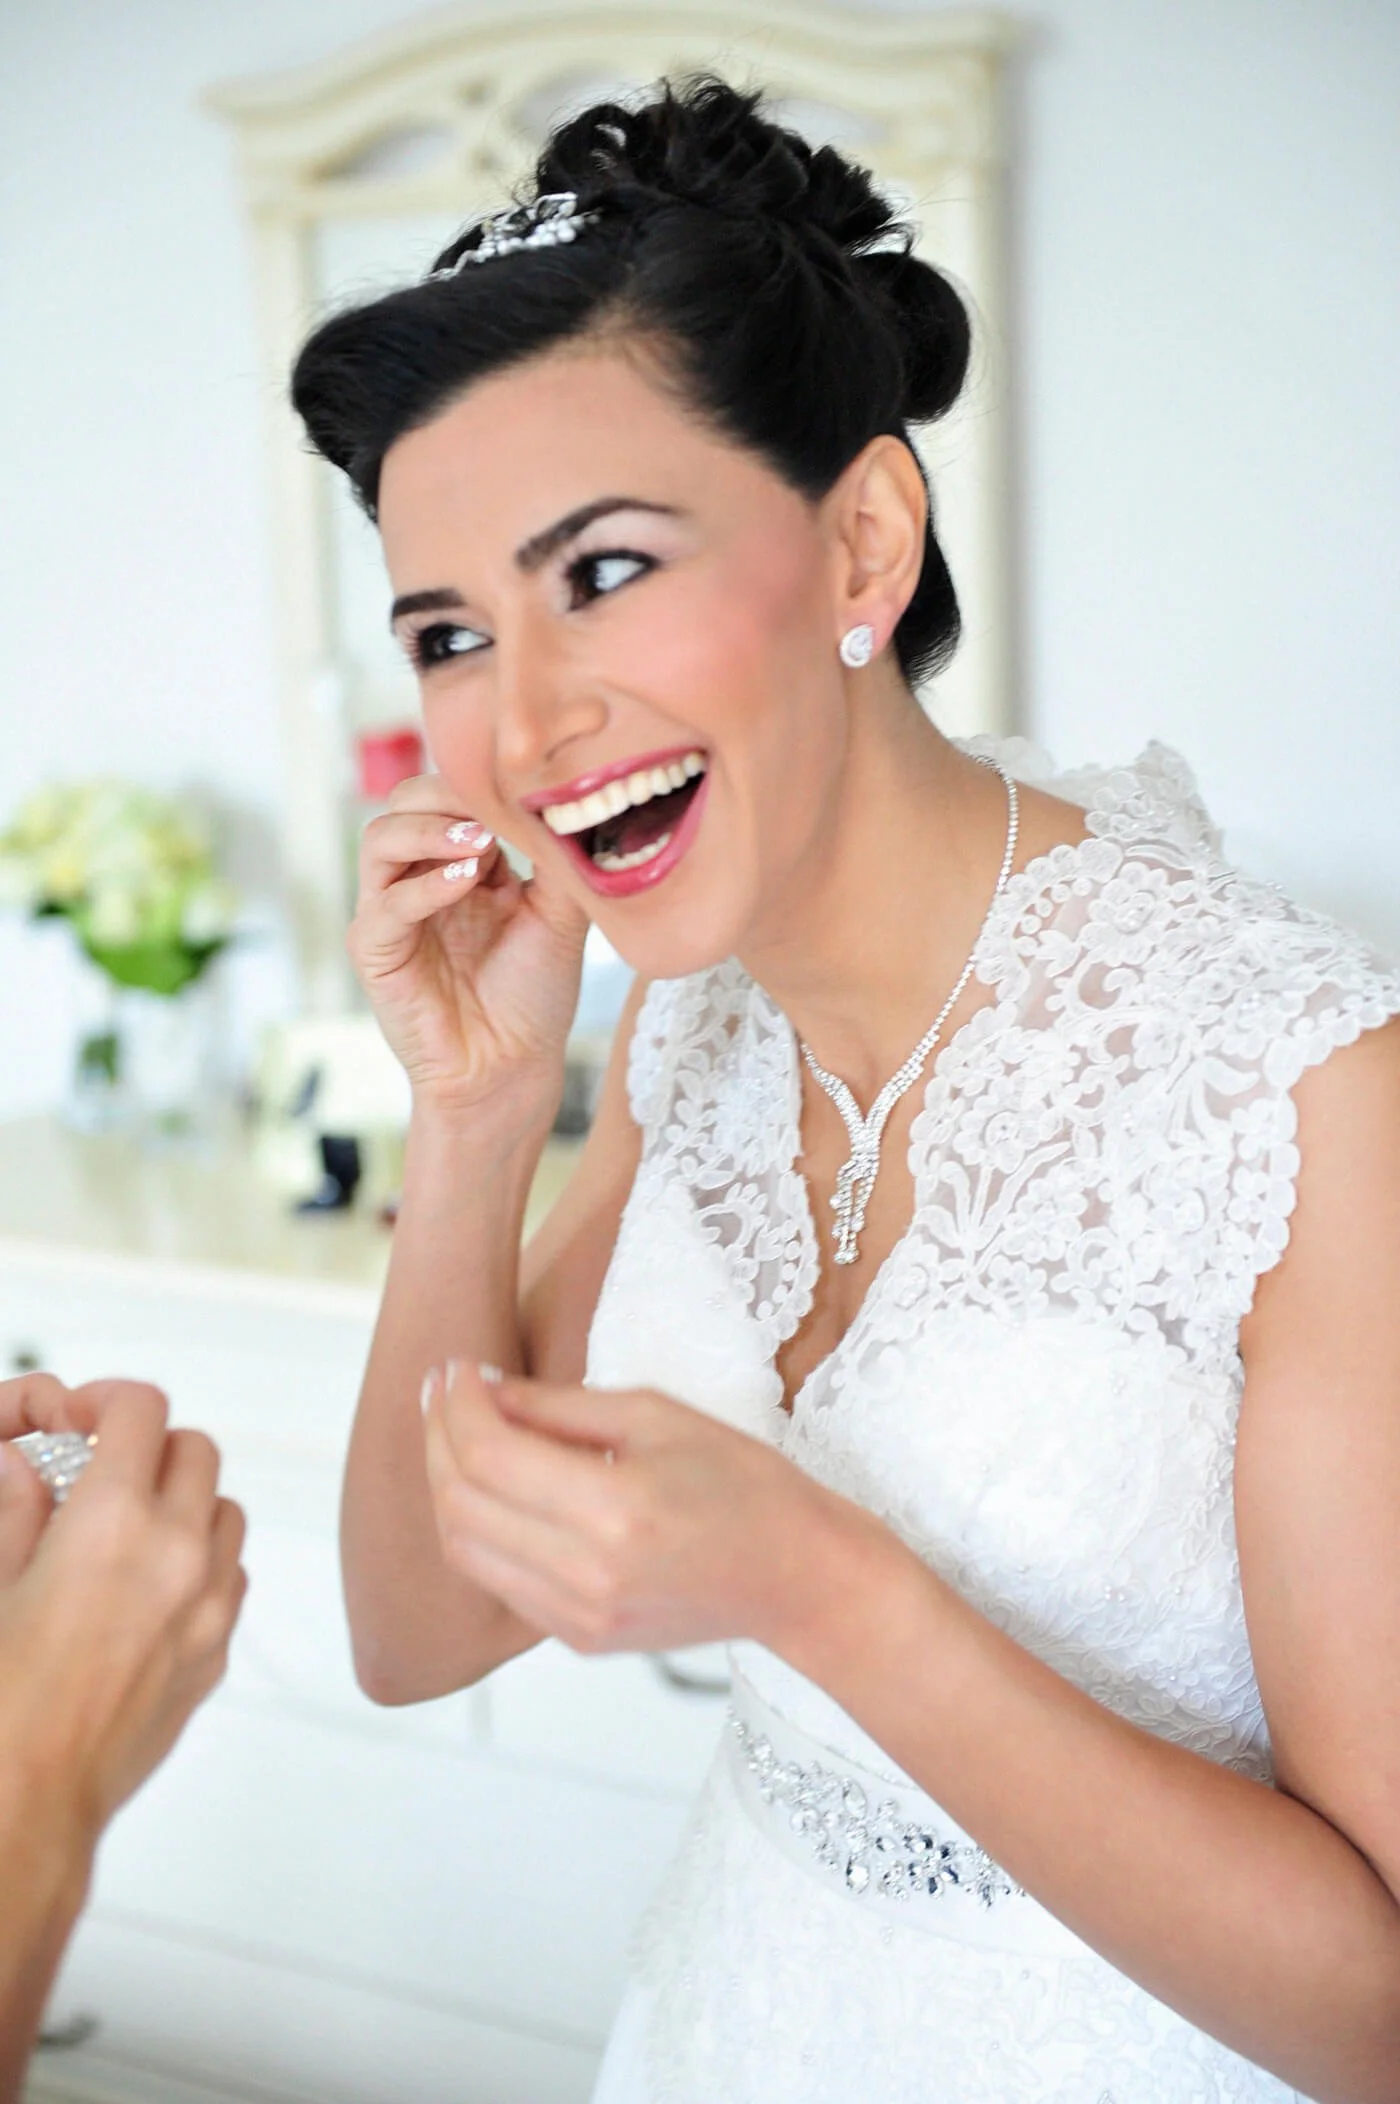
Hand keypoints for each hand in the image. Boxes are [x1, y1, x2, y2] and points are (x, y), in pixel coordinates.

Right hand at [0, 1378, 246, 1837]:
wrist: (29, 1799)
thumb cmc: (1, 1702)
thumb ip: (15, 1510)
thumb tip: (23, 1462)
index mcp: (111, 1521)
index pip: (141, 1410)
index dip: (108, 1401)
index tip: (83, 1417)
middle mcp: (175, 1551)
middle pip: (195, 1447)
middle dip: (149, 1447)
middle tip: (102, 1471)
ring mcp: (207, 1602)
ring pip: (225, 1508)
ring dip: (185, 1501)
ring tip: (128, 1530)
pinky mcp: (218, 1649)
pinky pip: (231, 1573)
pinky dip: (202, 1560)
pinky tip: (149, 1586)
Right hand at [351, 774, 589, 1118]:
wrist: (512, 1069)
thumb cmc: (534, 996)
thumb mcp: (559, 914)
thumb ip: (555, 857)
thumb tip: (564, 797)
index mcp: (462, 863)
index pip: (447, 794)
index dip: (476, 784)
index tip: (519, 786)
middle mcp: (420, 878)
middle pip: (403, 802)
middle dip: (444, 794)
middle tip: (490, 809)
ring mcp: (391, 912)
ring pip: (380, 838)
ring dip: (428, 829)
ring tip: (478, 842)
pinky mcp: (373, 951)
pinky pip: (384, 904)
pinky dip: (424, 885)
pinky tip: (465, 882)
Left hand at [420, 1360, 863, 1657]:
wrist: (796, 1577)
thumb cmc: (743, 1484)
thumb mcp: (657, 1416)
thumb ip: (559, 1406)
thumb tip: (483, 1389)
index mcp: (615, 1511)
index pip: (489, 1455)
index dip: (457, 1404)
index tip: (455, 1366)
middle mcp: (588, 1575)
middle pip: (461, 1503)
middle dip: (439, 1437)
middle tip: (444, 1390)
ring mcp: (580, 1617)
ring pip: (464, 1548)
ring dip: (446, 1484)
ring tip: (457, 1432)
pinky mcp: (579, 1637)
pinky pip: (496, 1580)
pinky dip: (478, 1527)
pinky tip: (492, 1486)